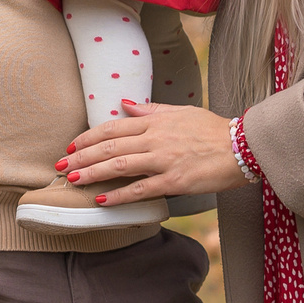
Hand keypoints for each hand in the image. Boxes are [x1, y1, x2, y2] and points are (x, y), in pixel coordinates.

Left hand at [58, 99, 245, 203]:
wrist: (242, 147)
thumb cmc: (213, 129)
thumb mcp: (181, 112)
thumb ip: (150, 109)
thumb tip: (125, 103)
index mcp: (155, 120)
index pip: (113, 126)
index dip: (88, 136)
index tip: (71, 145)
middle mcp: (155, 138)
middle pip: (109, 145)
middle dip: (81, 155)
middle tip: (60, 165)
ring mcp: (164, 159)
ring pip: (119, 164)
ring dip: (92, 172)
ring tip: (72, 179)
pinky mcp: (174, 180)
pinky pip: (141, 188)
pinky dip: (119, 194)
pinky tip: (102, 199)